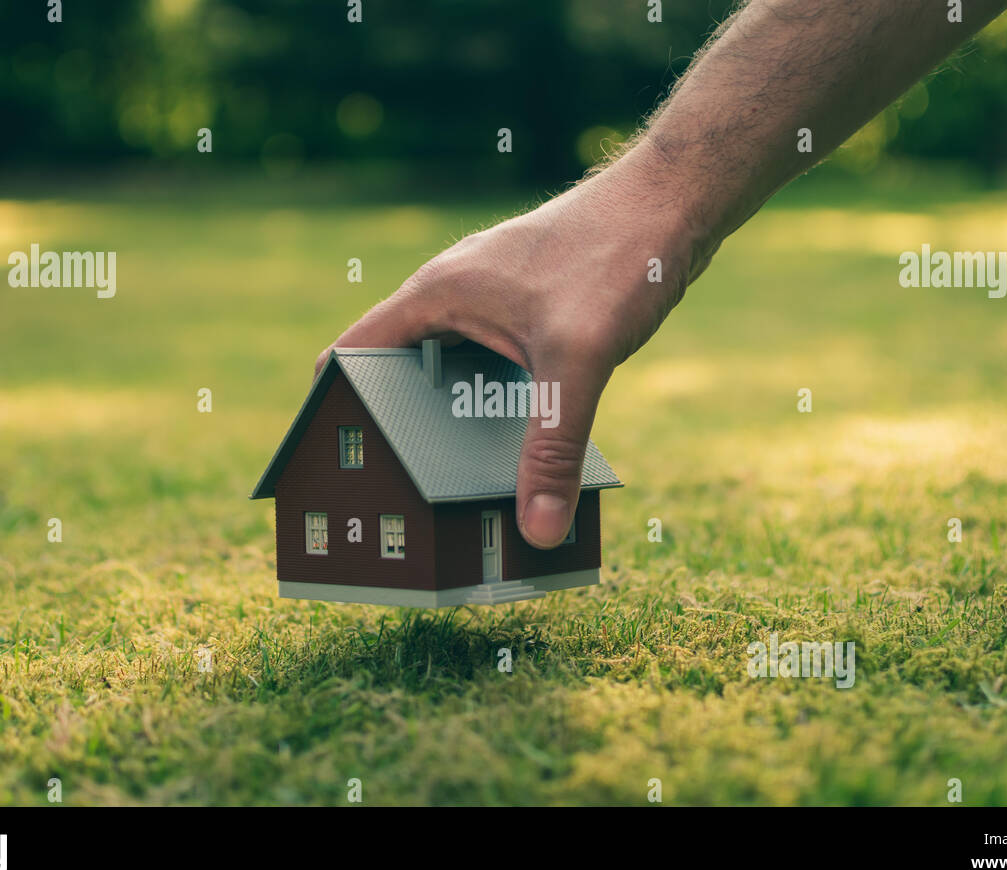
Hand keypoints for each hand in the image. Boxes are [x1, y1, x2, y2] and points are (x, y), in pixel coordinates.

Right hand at [315, 159, 695, 547]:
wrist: (673, 203)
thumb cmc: (617, 255)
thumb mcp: (579, 360)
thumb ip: (553, 447)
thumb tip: (538, 530)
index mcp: (436, 294)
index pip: (352, 355)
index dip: (332, 410)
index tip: (333, 467)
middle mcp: (452, 295)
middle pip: (399, 373)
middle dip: (397, 431)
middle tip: (400, 496)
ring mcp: (489, 301)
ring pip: (449, 374)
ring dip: (450, 423)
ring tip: (454, 485)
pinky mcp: (524, 311)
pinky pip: (490, 368)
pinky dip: (492, 407)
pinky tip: (516, 447)